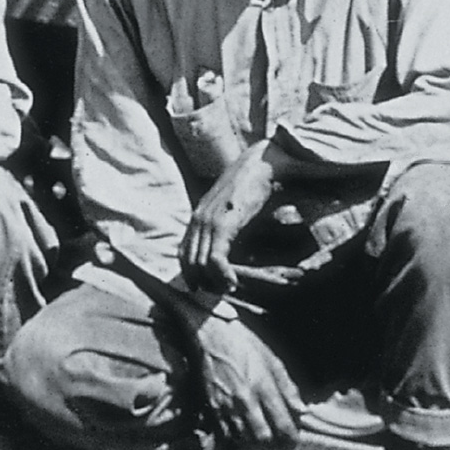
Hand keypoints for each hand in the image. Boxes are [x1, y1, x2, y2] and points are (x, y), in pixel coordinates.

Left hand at [180, 141, 279, 291]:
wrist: (264, 159)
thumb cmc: (255, 182)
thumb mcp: (234, 206)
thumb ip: (228, 223)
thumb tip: (234, 248)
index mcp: (200, 213)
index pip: (184, 252)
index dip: (195, 274)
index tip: (213, 285)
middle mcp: (199, 217)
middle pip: (189, 263)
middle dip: (204, 283)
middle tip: (223, 290)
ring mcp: (209, 220)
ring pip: (199, 266)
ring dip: (214, 283)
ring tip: (230, 287)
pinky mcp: (224, 223)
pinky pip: (215, 260)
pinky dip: (222, 276)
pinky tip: (234, 282)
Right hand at [192, 318, 307, 449]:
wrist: (211, 333)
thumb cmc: (244, 343)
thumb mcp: (272, 359)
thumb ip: (288, 387)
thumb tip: (300, 411)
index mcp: (264, 385)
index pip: (283, 426)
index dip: (291, 441)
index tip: (292, 442)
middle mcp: (246, 399)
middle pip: (264, 439)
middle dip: (274, 448)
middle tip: (279, 448)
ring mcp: (228, 405)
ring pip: (246, 441)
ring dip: (257, 447)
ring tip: (263, 444)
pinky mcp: (214, 408)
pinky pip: (228, 436)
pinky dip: (238, 441)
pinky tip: (244, 436)